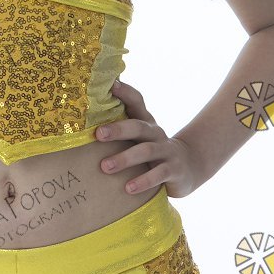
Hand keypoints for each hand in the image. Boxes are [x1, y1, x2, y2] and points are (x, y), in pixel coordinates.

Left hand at [96, 78, 196, 199]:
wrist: (187, 166)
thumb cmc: (152, 149)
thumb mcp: (140, 137)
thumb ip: (120, 128)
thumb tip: (86, 123)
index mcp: (145, 122)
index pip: (136, 101)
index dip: (125, 92)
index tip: (110, 85)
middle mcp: (155, 133)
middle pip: (137, 127)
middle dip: (117, 129)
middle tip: (97, 134)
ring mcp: (166, 151)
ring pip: (146, 151)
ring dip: (125, 159)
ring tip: (105, 167)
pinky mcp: (173, 170)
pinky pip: (158, 175)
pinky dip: (143, 181)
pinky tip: (128, 188)